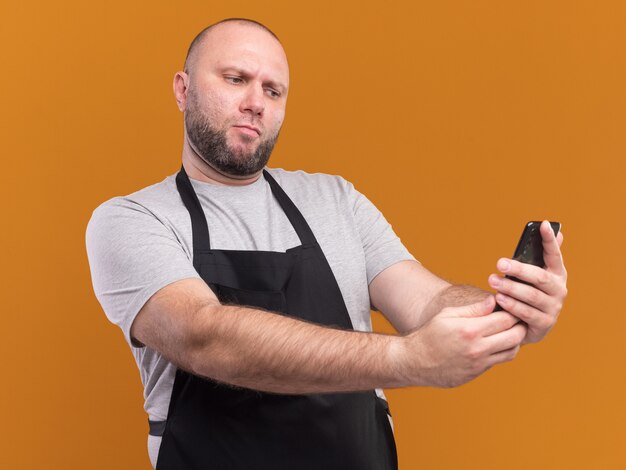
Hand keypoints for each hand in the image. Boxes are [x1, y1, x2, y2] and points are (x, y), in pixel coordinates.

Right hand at [403, 296, 526, 387]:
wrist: (416, 361)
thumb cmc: (430, 334)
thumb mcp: (447, 315)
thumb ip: (473, 309)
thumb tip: (494, 301)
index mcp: (470, 330)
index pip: (506, 319)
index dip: (513, 310)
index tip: (511, 306)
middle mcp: (477, 348)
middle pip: (515, 336)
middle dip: (520, 325)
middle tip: (516, 318)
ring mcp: (479, 363)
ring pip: (512, 351)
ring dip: (515, 340)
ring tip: (508, 330)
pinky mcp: (477, 373)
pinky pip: (499, 361)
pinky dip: (502, 351)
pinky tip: (496, 342)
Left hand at [488, 220, 567, 343]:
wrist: (527, 325)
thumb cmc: (528, 292)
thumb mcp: (531, 274)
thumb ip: (539, 255)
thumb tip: (550, 226)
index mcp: (557, 274)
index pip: (555, 254)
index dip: (550, 240)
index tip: (544, 225)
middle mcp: (559, 290)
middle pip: (539, 277)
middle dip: (518, 269)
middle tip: (499, 264)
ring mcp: (554, 308)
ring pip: (531, 296)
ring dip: (511, 288)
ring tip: (493, 281)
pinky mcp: (544, 324)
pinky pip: (526, 313)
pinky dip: (512, 305)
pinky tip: (498, 299)